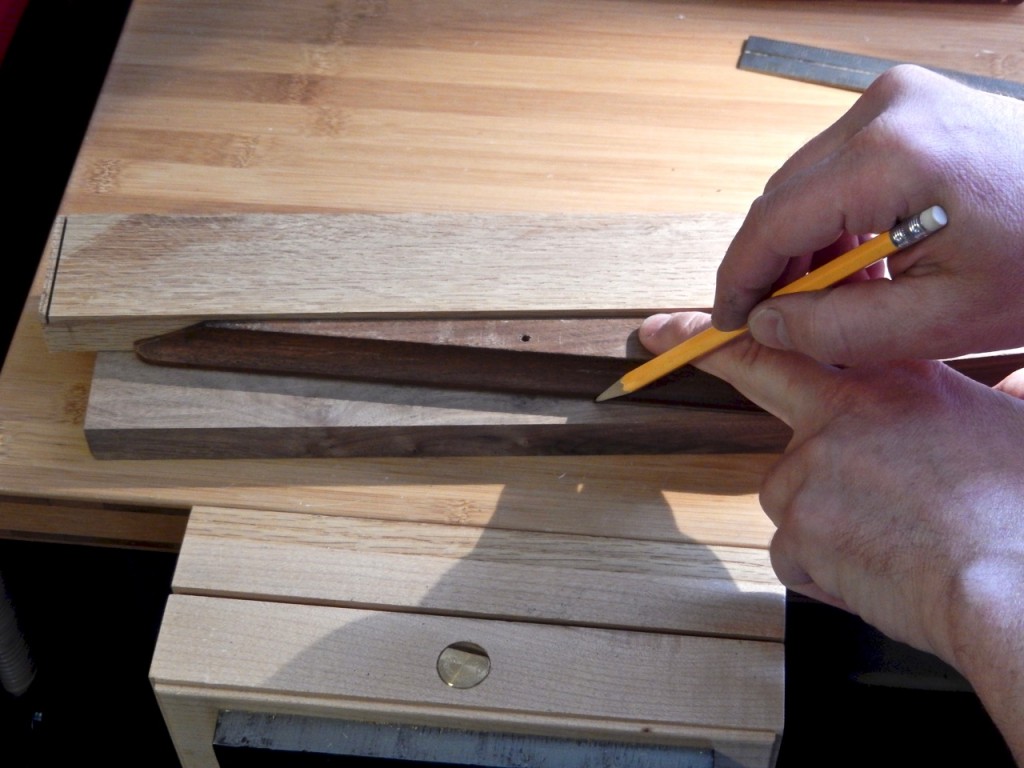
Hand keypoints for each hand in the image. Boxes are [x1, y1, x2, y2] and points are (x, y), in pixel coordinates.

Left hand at [641, 311, 1023, 759]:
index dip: (742, 328)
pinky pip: (797, 556)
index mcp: (893, 383)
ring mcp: (811, 471)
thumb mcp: (1004, 426)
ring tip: (893, 542)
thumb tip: (1004, 397)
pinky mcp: (798, 529)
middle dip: (706, 351)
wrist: (1016, 582)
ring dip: (826, 522)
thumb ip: (969, 408)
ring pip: (792, 496)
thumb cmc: (1022, 511)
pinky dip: (829, 571)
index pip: (803, 341)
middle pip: (760, 381)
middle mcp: (841, 416)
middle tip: (661, 338)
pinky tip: (878, 573)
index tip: (683, 323)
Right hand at [713, 66, 1023, 364]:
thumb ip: (837, 331)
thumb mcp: (943, 321)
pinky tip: (861, 258)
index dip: (740, 280)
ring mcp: (897, 97)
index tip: (729, 322)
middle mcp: (884, 108)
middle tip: (784, 321)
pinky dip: (834, 216)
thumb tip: (766, 322)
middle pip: (782, 197)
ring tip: (836, 296)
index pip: (772, 222)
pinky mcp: (909, 103)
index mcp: (891, 156)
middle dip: (773, 264)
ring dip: (804, 242)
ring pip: (805, 181)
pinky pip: (838, 164)